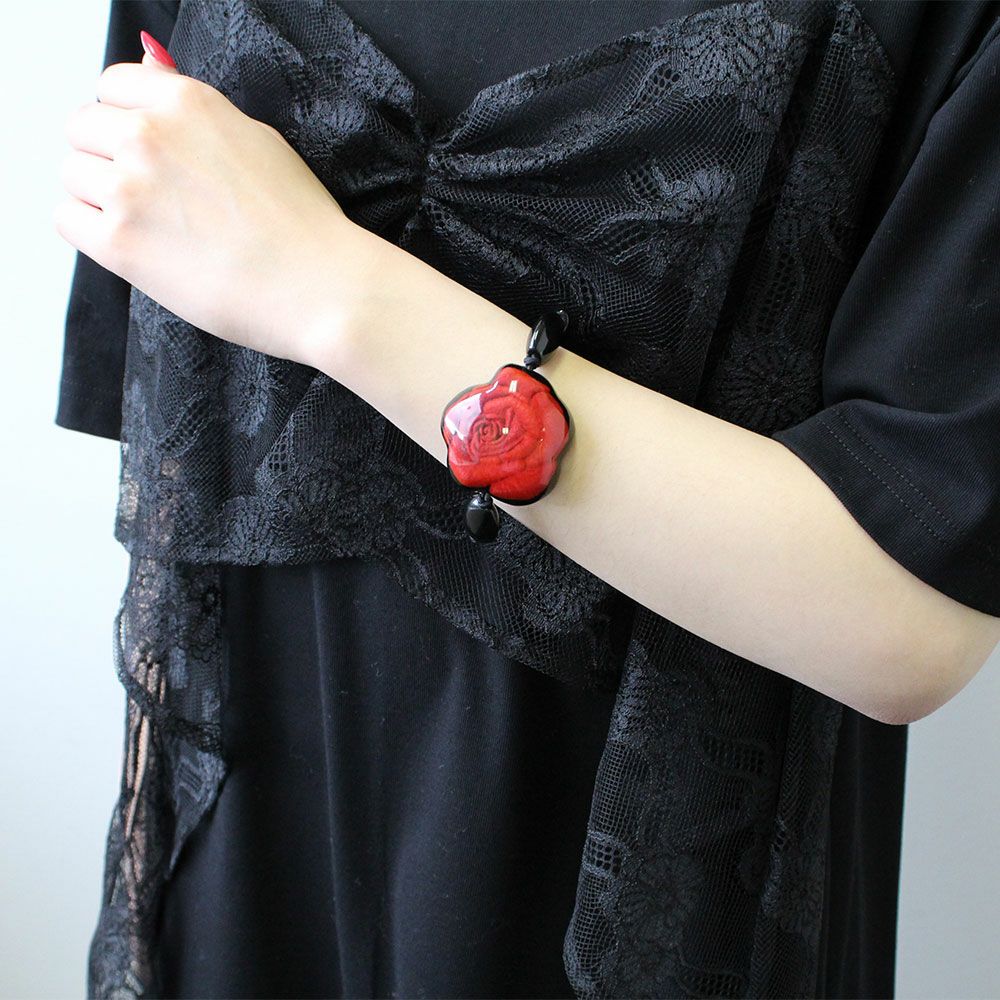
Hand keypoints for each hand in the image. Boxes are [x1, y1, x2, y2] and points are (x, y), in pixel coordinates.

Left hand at [54, 34, 368, 366]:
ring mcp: (129, 188)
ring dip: (101, 200)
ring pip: (72, 175)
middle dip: (108, 159)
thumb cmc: (302, 225)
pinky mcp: (119, 242)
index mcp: (186, 103)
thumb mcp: (257, 141)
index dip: (125, 122)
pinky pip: (68, 220)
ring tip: (155, 229)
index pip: (110, 87)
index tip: (148, 154)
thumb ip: (193, 111)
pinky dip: (93, 235)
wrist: (321, 288)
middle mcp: (150, 135)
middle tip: (155, 199)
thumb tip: (150, 66)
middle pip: (82, 128)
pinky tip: (140, 249)